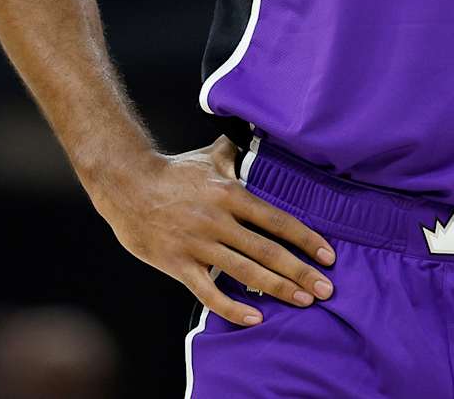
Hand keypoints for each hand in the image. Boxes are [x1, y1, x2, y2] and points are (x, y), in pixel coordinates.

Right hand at [87, 134, 337, 326]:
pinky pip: (209, 293)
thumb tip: (261, 135)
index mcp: (231, 194)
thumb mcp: (209, 157)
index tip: (328, 255)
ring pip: (245, 273)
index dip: (306, 239)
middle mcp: (219, 221)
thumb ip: (237, 152)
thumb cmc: (172, 172)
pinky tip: (255, 318)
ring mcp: (198, 245)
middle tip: (326, 289)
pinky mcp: (178, 265)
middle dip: (301, 272)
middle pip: (268, 251)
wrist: (126, 185)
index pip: (277, 220)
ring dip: (278, 289)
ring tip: (303, 301)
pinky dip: (233, 309)